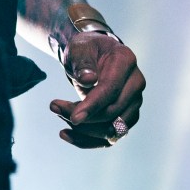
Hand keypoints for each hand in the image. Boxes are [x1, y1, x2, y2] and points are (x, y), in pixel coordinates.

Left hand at [49, 32, 144, 148]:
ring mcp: (134, 102)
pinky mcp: (126, 118)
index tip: (73, 117)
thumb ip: (83, 63)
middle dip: (84, 116)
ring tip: (59, 113)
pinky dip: (87, 140)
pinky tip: (66, 134)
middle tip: (54, 106)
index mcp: (126, 60)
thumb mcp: (79, 49)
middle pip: (113, 111)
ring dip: (84, 130)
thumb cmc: (86, 50)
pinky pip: (109, 137)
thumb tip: (89, 80)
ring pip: (112, 129)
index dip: (93, 105)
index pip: (111, 89)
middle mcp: (136, 83)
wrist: (93, 55)